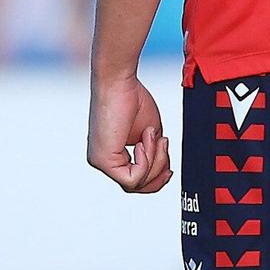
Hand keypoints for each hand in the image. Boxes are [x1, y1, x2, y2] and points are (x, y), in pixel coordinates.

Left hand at [87, 72, 171, 192]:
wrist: (119, 82)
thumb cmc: (132, 99)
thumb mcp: (150, 135)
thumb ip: (154, 156)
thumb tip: (164, 173)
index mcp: (113, 156)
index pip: (136, 181)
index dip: (157, 177)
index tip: (170, 166)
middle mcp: (103, 162)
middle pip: (138, 187)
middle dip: (159, 170)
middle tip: (164, 143)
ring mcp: (100, 162)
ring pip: (136, 184)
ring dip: (154, 160)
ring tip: (151, 135)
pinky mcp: (102, 160)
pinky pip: (132, 178)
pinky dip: (146, 160)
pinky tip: (143, 139)